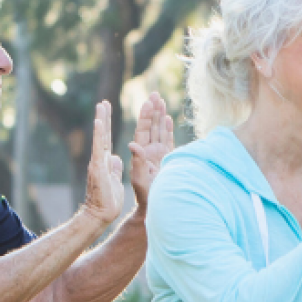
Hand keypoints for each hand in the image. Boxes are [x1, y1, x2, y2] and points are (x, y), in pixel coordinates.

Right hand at [77, 100, 128, 224]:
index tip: (107, 112)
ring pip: (100, 138)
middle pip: (104, 135)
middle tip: (104, 102)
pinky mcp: (98, 167)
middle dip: (104, 117)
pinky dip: (99, 135)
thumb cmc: (107, 200)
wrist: (100, 214)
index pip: (108, 140)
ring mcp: (98, 162)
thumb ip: (114, 167)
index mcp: (106, 161)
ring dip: (101, 121)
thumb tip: (116, 158)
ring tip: (101, 106)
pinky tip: (100, 122)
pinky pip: (99, 148)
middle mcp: (100, 159)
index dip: (109, 126)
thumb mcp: (114, 180)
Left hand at [126, 90, 177, 218]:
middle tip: (155, 94)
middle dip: (153, 110)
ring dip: (160, 116)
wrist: (156, 207)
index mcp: (140, 153)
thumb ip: (137, 161)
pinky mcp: (167, 159)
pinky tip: (168, 119)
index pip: (142, 130)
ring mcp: (158, 155)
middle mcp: (149, 151)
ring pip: (159, 131)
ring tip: (161, 101)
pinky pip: (167, 141)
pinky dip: (167, 130)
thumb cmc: (146, 196)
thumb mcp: (139, 179)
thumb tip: (133, 144)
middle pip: (151, 127)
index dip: (145, 116)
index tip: (147, 102)